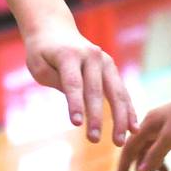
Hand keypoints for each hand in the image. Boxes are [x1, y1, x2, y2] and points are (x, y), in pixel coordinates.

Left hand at [23, 17, 137, 144]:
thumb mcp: (38, 65)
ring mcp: (105, 61)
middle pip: (95, 90)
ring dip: (119, 118)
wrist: (55, 29)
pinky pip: (121, 91)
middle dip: (96, 117)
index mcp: (69, 55)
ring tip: (119, 141)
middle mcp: (91, 56)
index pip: (73, 83)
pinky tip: (133, 128)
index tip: (76, 124)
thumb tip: (77, 102)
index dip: (75, 103)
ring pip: (115, 92)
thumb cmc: (42, 52)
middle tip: (94, 140)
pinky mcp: (111, 68)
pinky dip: (128, 110)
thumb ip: (55, 81)